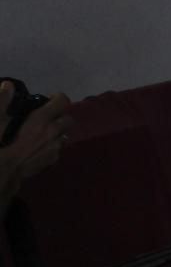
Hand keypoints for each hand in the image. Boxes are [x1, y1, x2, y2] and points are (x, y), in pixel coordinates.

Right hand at [0, 85, 73, 208]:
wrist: (1, 180)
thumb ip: (1, 105)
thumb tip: (8, 85)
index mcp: (40, 123)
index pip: (61, 103)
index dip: (57, 98)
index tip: (47, 98)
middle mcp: (53, 135)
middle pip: (68, 119)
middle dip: (60, 115)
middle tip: (44, 115)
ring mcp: (54, 151)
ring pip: (64, 135)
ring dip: (56, 130)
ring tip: (39, 130)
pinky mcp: (50, 163)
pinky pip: (57, 148)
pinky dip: (52, 144)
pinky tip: (36, 146)